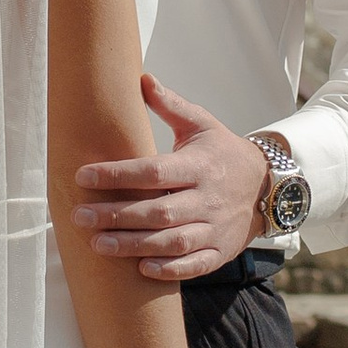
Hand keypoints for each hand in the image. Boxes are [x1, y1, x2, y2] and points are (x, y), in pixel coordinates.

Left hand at [76, 76, 273, 281]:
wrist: (268, 186)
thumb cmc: (224, 153)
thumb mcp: (202, 124)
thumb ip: (170, 105)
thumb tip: (142, 78)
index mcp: (198, 165)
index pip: (153, 171)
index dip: (117, 174)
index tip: (83, 176)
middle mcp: (207, 199)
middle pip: (158, 211)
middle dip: (117, 216)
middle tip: (79, 217)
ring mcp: (216, 228)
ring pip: (173, 241)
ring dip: (134, 245)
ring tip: (98, 244)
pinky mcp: (221, 251)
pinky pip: (195, 265)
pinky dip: (170, 269)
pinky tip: (142, 269)